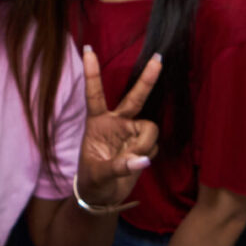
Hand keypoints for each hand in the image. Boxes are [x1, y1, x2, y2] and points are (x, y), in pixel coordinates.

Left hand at [77, 46, 161, 208]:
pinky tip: (137, 162)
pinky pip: (153, 144)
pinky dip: (147, 154)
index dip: (92, 73)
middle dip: (147, 79)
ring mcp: (131, 132)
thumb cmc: (93, 180)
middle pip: (134, 97)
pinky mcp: (143, 144)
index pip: (94, 94)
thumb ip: (119, 166)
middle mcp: (116, 122)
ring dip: (145, 144)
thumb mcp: (98, 174)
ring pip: (150, 127)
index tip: (87, 49)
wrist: (102, 196)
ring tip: (133, 159)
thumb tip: (143, 160)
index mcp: (96, 122)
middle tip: (158, 58)